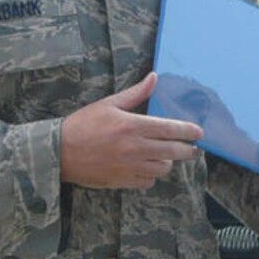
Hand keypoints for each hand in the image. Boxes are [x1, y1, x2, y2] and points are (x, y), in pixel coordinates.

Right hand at [60, 73, 202, 189]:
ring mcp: (130, 167)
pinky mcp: (123, 181)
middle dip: (187, 150)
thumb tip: (154, 77)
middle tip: (192, 148)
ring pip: (163, 168)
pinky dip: (151, 175)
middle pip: (173, 151)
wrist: (60, 151)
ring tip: (164, 155)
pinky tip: (146, 167)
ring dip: (167, 161)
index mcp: (132, 125)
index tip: (199, 132)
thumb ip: (136, 93)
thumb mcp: (109, 104)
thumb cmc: (83, 124)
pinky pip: (148, 181)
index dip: (188, 131)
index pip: (170, 129)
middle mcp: (135, 147)